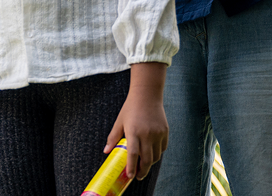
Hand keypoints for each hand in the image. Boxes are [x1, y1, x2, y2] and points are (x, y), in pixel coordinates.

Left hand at [106, 63, 167, 180]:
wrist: (147, 95)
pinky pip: (162, 148)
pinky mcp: (165, 132)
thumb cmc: (130, 108)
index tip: (130, 176)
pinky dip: (157, 153)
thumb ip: (113, 137)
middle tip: (138, 176)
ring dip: (150, 163)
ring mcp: (157, 133)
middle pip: (147, 159)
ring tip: (143, 165)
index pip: (132, 154)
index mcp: (134, 132)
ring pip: (156, 156)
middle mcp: (147, 134)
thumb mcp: (119, 121)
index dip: (131, 167)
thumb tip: (106, 151)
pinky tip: (151, 153)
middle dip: (143, 170)